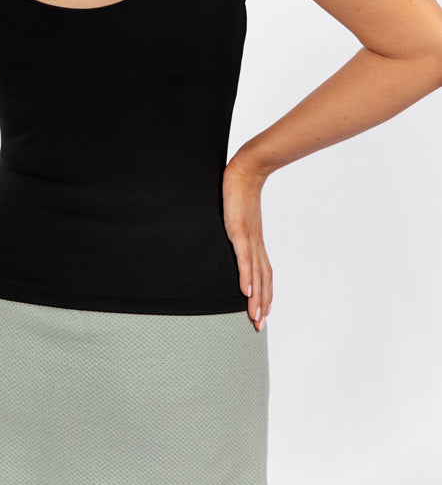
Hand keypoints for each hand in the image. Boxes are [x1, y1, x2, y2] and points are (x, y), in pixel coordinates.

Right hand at [222, 158, 271, 331]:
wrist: (245, 171)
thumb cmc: (240, 192)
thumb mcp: (238, 216)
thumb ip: (237, 230)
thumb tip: (233, 236)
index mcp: (256, 242)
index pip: (264, 274)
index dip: (265, 294)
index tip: (263, 313)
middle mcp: (256, 244)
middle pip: (263, 280)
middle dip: (262, 303)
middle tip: (260, 325)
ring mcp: (249, 238)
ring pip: (256, 274)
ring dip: (256, 297)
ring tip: (255, 317)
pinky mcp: (240, 231)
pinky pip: (244, 258)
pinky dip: (246, 276)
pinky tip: (245, 290)